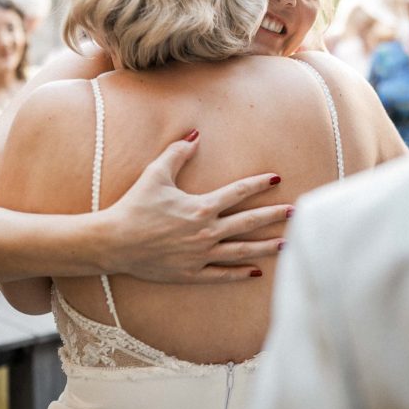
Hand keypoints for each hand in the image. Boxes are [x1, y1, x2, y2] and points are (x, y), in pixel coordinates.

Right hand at [94, 133, 291, 282]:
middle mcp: (206, 232)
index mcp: (201, 207)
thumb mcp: (155, 174)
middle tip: (294, 212)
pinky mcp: (191, 273)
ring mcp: (201, 255)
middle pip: (248, 222)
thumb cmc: (134, 206)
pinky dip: (239, 274)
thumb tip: (195, 133)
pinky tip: (255, 272)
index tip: (276, 178)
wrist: (114, 242)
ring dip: (265, 247)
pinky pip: (222, 274)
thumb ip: (178, 153)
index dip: (258, 184)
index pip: (237, 192)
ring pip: (241, 251)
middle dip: (273, 216)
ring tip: (286, 243)